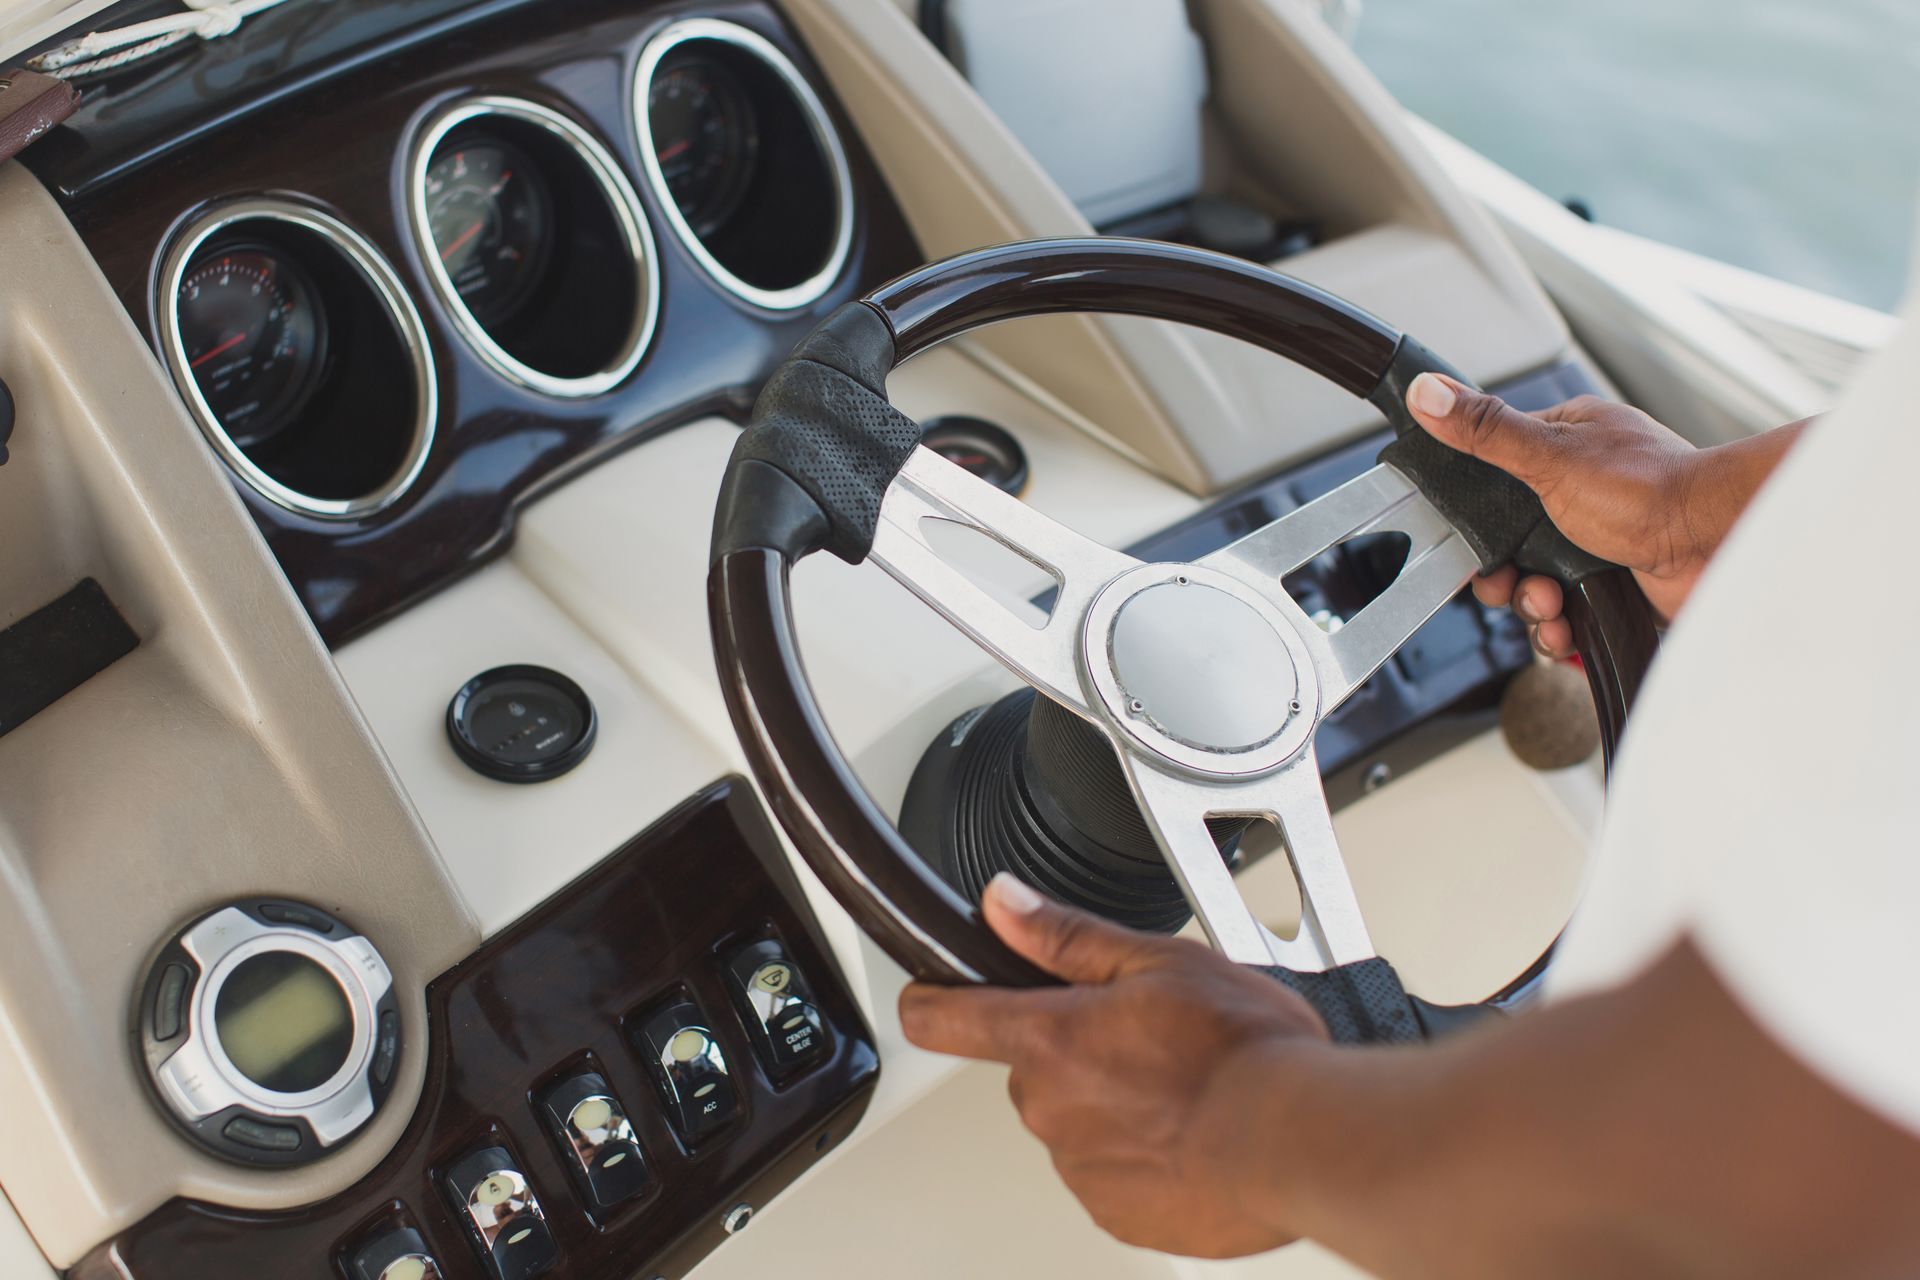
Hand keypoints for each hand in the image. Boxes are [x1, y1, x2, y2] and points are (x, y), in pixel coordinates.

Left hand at [899, 873, 1329, 1258]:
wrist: (1300, 1140)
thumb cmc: (1242, 1050)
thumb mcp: (1156, 959)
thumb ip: (1066, 936)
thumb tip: (1003, 903)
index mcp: (1049, 1036)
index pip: (944, 1018)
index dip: (929, 1001)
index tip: (926, 997)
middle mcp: (1051, 1108)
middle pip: (1035, 1067)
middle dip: (1079, 1051)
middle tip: (1146, 1039)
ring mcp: (1081, 1169)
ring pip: (1079, 1122)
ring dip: (1117, 1104)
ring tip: (1186, 1088)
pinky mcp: (1119, 1215)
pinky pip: (1113, 1176)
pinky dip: (1145, 1155)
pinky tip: (1195, 1133)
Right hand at [1405, 375, 1801, 657]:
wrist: (1719, 545)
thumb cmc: (1652, 489)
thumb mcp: (1550, 455)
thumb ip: (1486, 430)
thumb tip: (1429, 393)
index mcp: (1566, 447)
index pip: (1494, 481)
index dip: (1475, 519)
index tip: (1468, 542)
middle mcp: (1581, 494)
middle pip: (1510, 545)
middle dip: (1505, 576)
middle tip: (1513, 582)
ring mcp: (1599, 542)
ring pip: (1536, 585)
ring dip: (1533, 607)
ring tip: (1551, 605)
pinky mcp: (1616, 585)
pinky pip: (1569, 616)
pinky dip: (1562, 630)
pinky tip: (1568, 629)